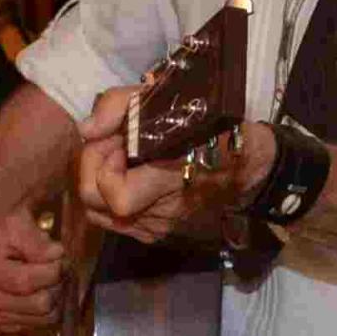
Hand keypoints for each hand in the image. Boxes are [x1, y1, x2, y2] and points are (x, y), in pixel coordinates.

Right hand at [0, 206, 64, 334]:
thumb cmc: (1, 229)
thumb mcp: (19, 223)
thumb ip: (38, 242)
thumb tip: (56, 256)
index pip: (31, 281)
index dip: (55, 268)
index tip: (58, 253)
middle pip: (42, 304)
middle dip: (57, 283)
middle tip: (57, 265)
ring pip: (47, 317)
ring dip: (56, 296)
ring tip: (49, 276)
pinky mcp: (5, 324)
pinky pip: (41, 324)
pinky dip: (47, 307)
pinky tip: (40, 289)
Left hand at [72, 88, 255, 249]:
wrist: (249, 168)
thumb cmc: (212, 130)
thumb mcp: (170, 100)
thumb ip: (120, 107)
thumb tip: (86, 130)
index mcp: (168, 183)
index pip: (114, 194)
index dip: (104, 165)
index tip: (119, 141)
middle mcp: (158, 216)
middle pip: (95, 207)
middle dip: (92, 170)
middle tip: (111, 146)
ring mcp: (155, 230)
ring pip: (100, 216)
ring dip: (99, 184)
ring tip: (120, 160)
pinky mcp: (155, 235)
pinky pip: (116, 222)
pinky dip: (112, 197)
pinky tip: (130, 176)